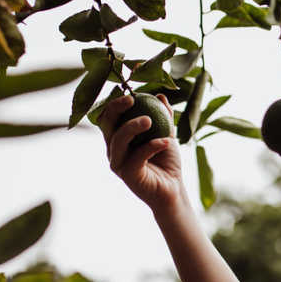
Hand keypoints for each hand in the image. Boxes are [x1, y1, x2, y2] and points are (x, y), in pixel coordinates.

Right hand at [98, 94, 184, 209]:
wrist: (173, 188)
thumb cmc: (166, 162)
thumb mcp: (167, 134)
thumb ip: (164, 116)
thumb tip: (161, 95)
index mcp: (118, 139)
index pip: (109, 117)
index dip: (115, 103)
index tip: (131, 93)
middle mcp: (113, 151)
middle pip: (106, 125)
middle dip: (116, 109)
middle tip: (133, 99)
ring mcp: (119, 164)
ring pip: (118, 140)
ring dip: (132, 127)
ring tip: (149, 120)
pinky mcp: (128, 176)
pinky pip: (136, 157)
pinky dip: (151, 146)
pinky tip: (166, 141)